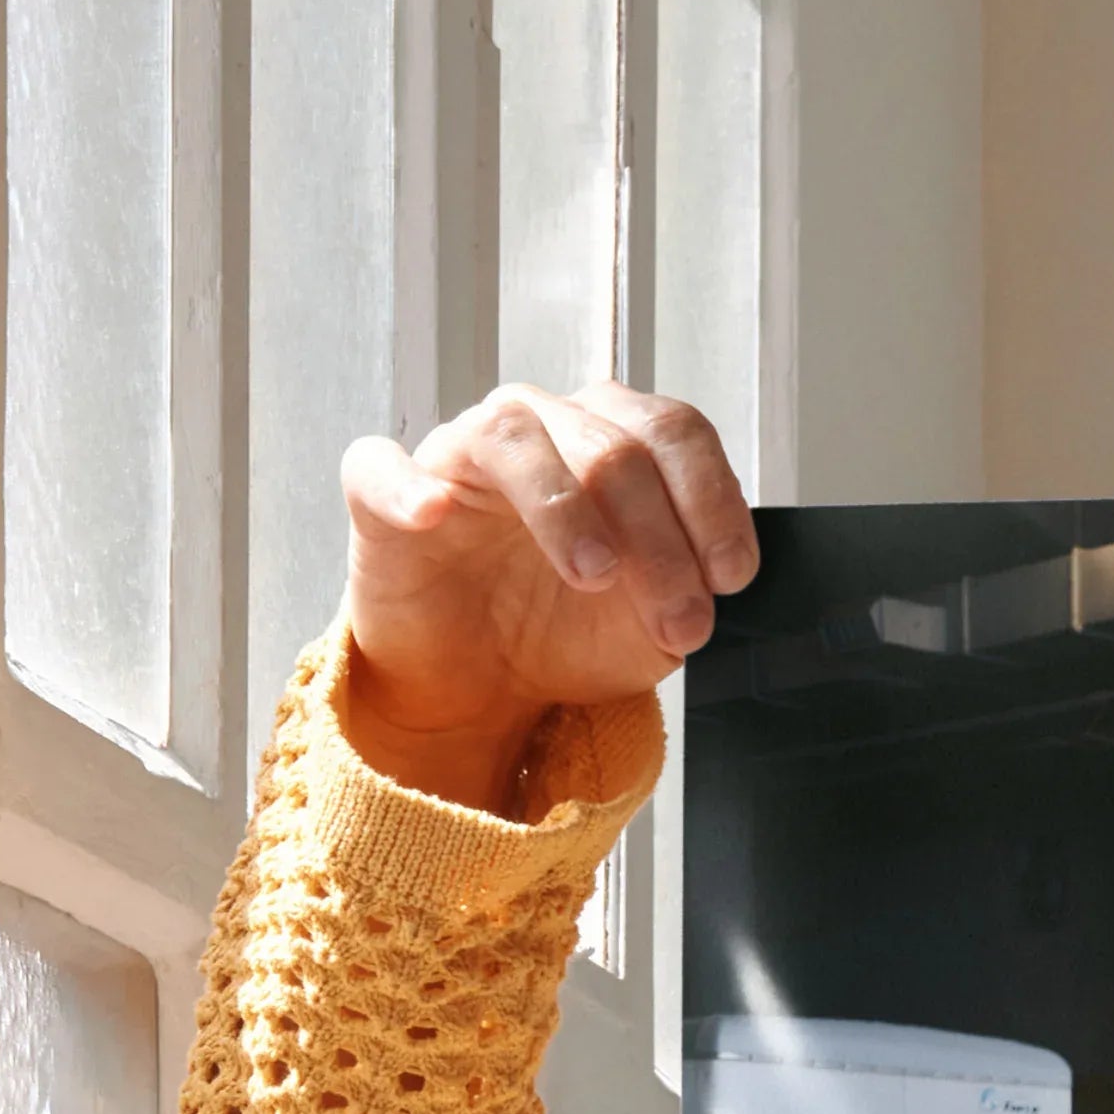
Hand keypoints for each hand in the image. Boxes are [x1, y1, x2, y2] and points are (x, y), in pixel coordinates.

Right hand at [336, 384, 756, 812]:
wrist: (482, 685)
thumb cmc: (565, 631)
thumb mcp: (651, 625)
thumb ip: (688, 592)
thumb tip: (713, 582)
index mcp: (614, 442)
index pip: (674, 433)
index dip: (712, 501)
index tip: (731, 576)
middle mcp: (542, 428)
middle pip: (611, 445)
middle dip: (659, 540)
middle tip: (678, 619)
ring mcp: (461, 454)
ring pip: (514, 437)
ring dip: (565, 509)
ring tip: (594, 575)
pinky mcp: (384, 495)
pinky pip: (382, 467)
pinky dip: (408, 486)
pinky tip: (434, 514)